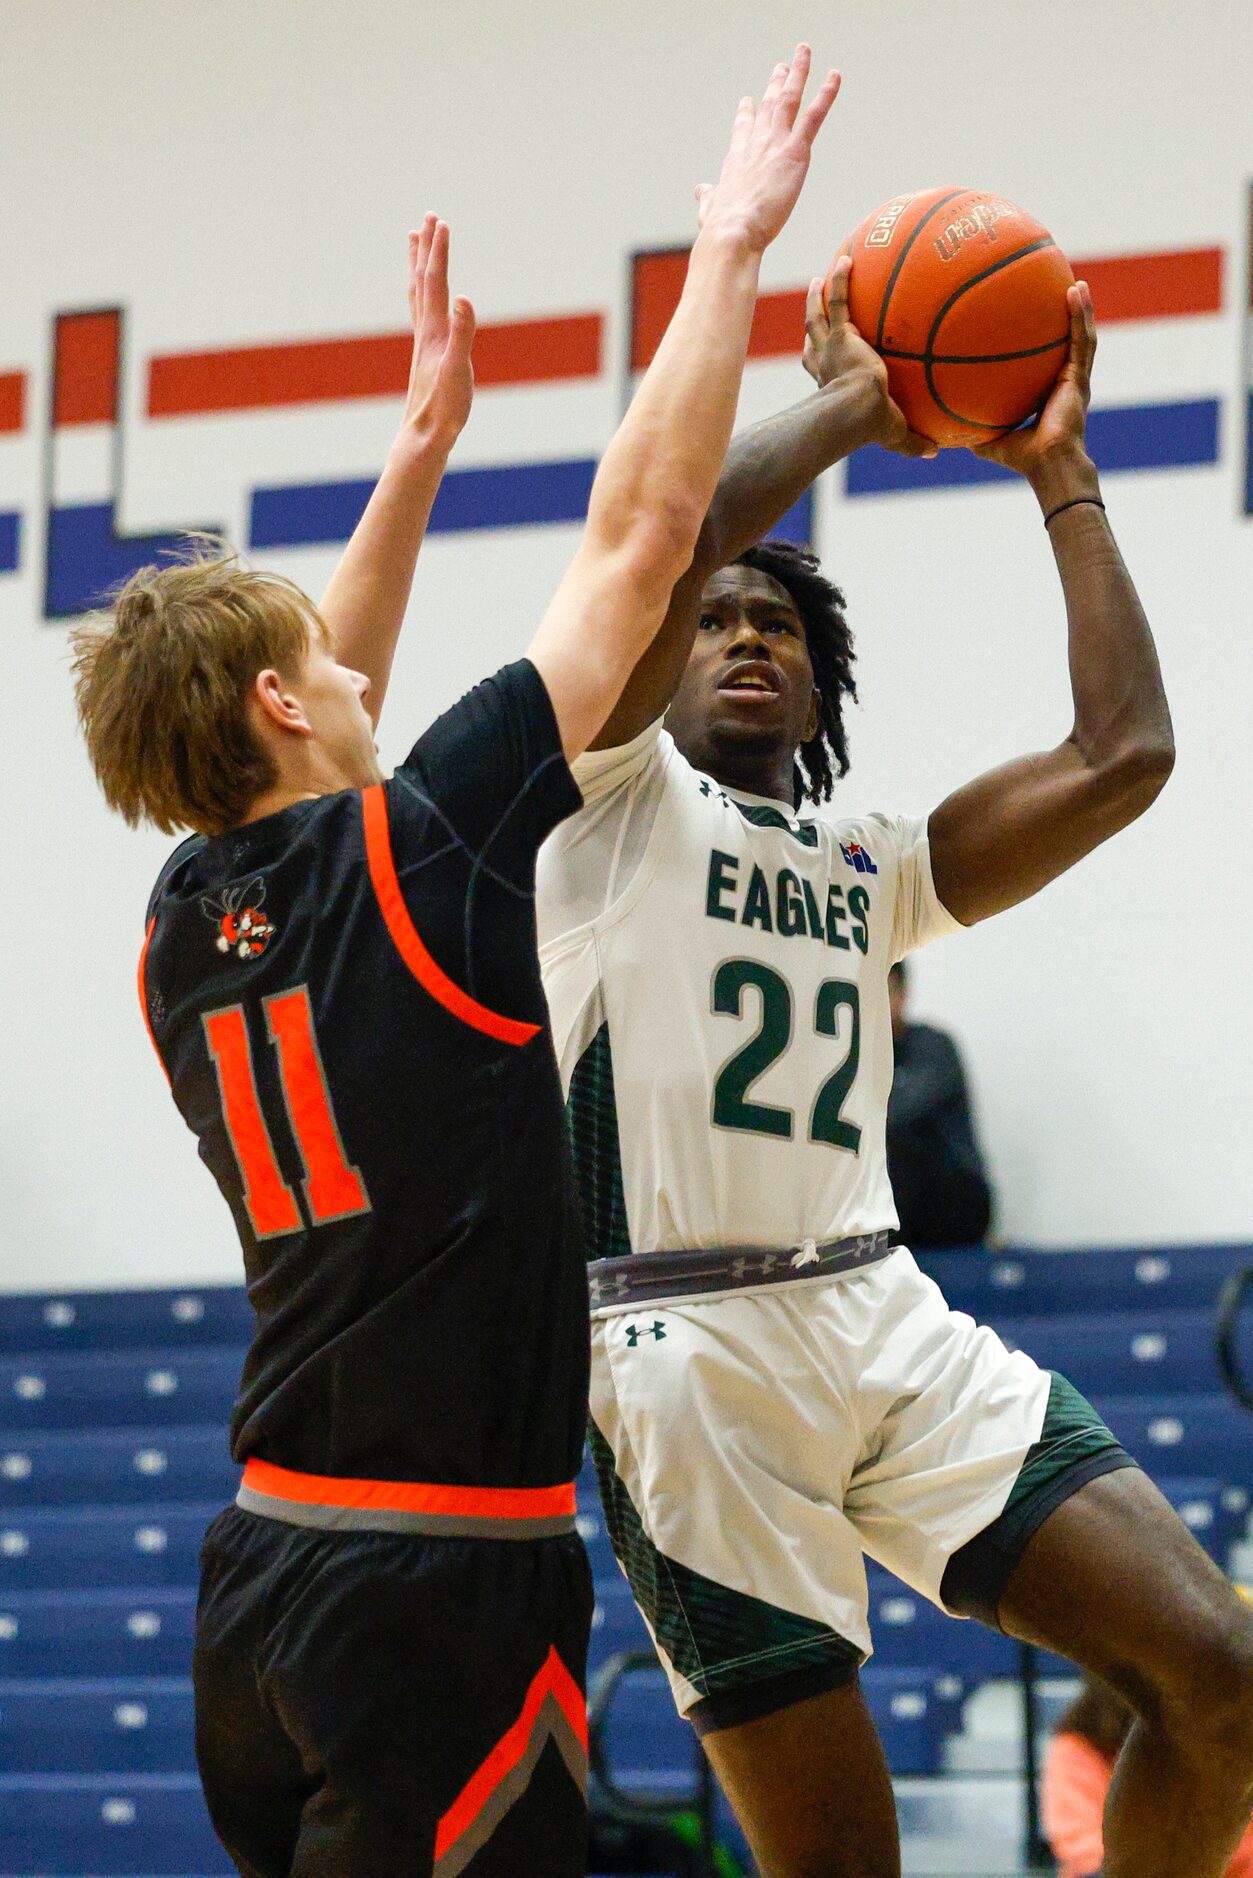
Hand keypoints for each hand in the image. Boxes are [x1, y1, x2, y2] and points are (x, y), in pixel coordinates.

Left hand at [399, 214, 475, 451]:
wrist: (424, 436)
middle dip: (427, 249)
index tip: (442, 222)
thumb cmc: (444, 407)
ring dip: (419, 267)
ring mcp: (424, 343)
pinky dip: (423, 296)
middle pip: (423, 281)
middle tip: (428, 219)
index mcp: (435, 331)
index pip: (436, 282)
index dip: (439, 252)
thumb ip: (463, 334)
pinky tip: (427, 300)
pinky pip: (422, 314)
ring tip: (416, 245)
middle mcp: (425, 331)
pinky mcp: (427, 356)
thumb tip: (465, 299)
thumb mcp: (459, 370)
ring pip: (418, 295)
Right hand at [695, 46, 840, 254]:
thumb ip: (707, 197)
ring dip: (798, 72)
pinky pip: (814, 116)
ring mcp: (775, 143)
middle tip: (783, 66)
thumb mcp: (709, 209)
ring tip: (804, 51)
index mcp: (736, 158)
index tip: (749, 100)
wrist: (733, 231)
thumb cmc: (721, 227)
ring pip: (789, 99)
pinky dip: (825, 94)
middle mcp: (755, 143)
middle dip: (776, 83)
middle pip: (768, 105)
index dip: (747, 113)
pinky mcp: (795, 152)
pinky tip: (834, 76)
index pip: (743, 128)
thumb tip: (699, 191)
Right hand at [804, 255, 935, 457]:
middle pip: (812, 339)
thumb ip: (915, 442)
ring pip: (817, 317)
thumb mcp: (896, 435)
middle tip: (813, 308)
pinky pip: (841, 300)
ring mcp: (830, 348)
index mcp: (832, 385)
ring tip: (817, 280)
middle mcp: (825, 365)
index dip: (817, 359)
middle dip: (811, 323)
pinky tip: (847, 259)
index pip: (820, 369)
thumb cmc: (871, 427)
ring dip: (816, 298)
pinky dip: (842, 279)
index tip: (817, 350)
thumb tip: (936, 451)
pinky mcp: (841, 335)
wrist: (858, 410)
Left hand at [974, 281, 1099, 504]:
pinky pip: (1082, 340)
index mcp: (1046, 394)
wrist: (1047, 464)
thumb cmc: (1022, 458)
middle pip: (1064, 343)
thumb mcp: (988, 439)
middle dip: (1064, 319)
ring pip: (1081, 336)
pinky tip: (1076, 291)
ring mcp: (1074, 379)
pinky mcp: (1079, 377)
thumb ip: (971, 427)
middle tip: (1057, 292)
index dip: (1042, 344)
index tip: (1032, 322)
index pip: (1044, 363)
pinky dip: (1080, 315)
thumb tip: (940, 422)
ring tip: (1076, 283)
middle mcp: (1063, 383)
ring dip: (1079, 309)